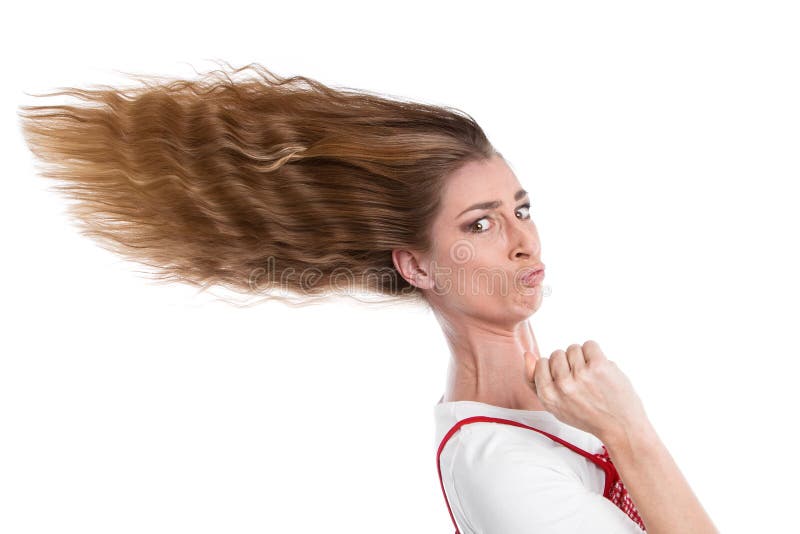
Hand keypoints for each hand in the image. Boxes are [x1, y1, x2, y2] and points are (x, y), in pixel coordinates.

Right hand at [523, 340, 648, 441]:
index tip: (567, 381)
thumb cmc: (588, 416)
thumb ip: (535, 382)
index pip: (540, 363)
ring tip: (591, 375)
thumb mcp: (555, 406)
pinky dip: (595, 354)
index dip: (554, 369)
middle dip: (568, 363)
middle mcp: (562, 386)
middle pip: (556, 354)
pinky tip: (599, 368)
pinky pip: (589, 344)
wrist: (621, 427)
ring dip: (582, 358)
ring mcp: (580, 375)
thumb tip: (528, 355)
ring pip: (573, 348)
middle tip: (581, 381)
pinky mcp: (598, 366)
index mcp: (548, 397)